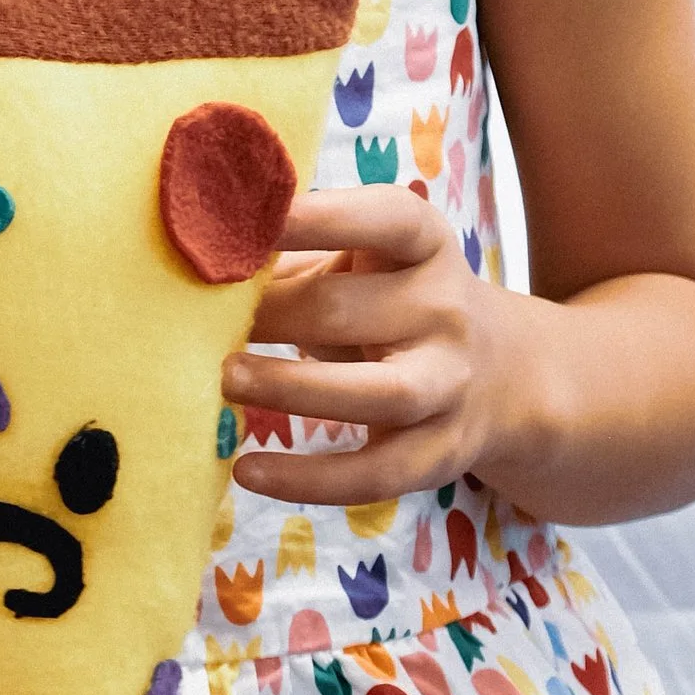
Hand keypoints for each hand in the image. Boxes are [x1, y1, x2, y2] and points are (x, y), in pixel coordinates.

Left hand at [222, 188, 505, 507]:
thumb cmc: (391, 300)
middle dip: (271, 315)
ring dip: (292, 388)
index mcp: (425, 244)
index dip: (318, 217)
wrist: (497, 371)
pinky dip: (308, 479)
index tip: (248, 216)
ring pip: (375, 395)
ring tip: (224, 380)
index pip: (384, 219)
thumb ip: (295, 254)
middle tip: (196, 320)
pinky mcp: (437, 453)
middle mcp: (445, 310)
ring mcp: (448, 385)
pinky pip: (374, 473)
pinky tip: (248, 470)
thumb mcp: (366, 260)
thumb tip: (196, 254)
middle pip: (348, 310)